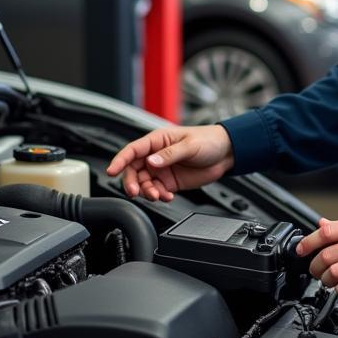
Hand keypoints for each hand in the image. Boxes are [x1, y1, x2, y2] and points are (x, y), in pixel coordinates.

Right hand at [106, 124, 234, 200]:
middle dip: (132, 182)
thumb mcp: (189, 145)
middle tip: (136, 191)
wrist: (226, 153)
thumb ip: (169, 154)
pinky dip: (159, 196)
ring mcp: (162, 169)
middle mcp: (155, 155)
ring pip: (144, 183)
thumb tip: (152, 162)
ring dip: (147, 192)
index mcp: (157, 140)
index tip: (112, 171)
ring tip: (158, 195)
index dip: (120, 160)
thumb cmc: (208, 140)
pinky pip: (157, 191)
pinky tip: (168, 196)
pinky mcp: (169, 181)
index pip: (132, 150)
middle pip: (133, 170)